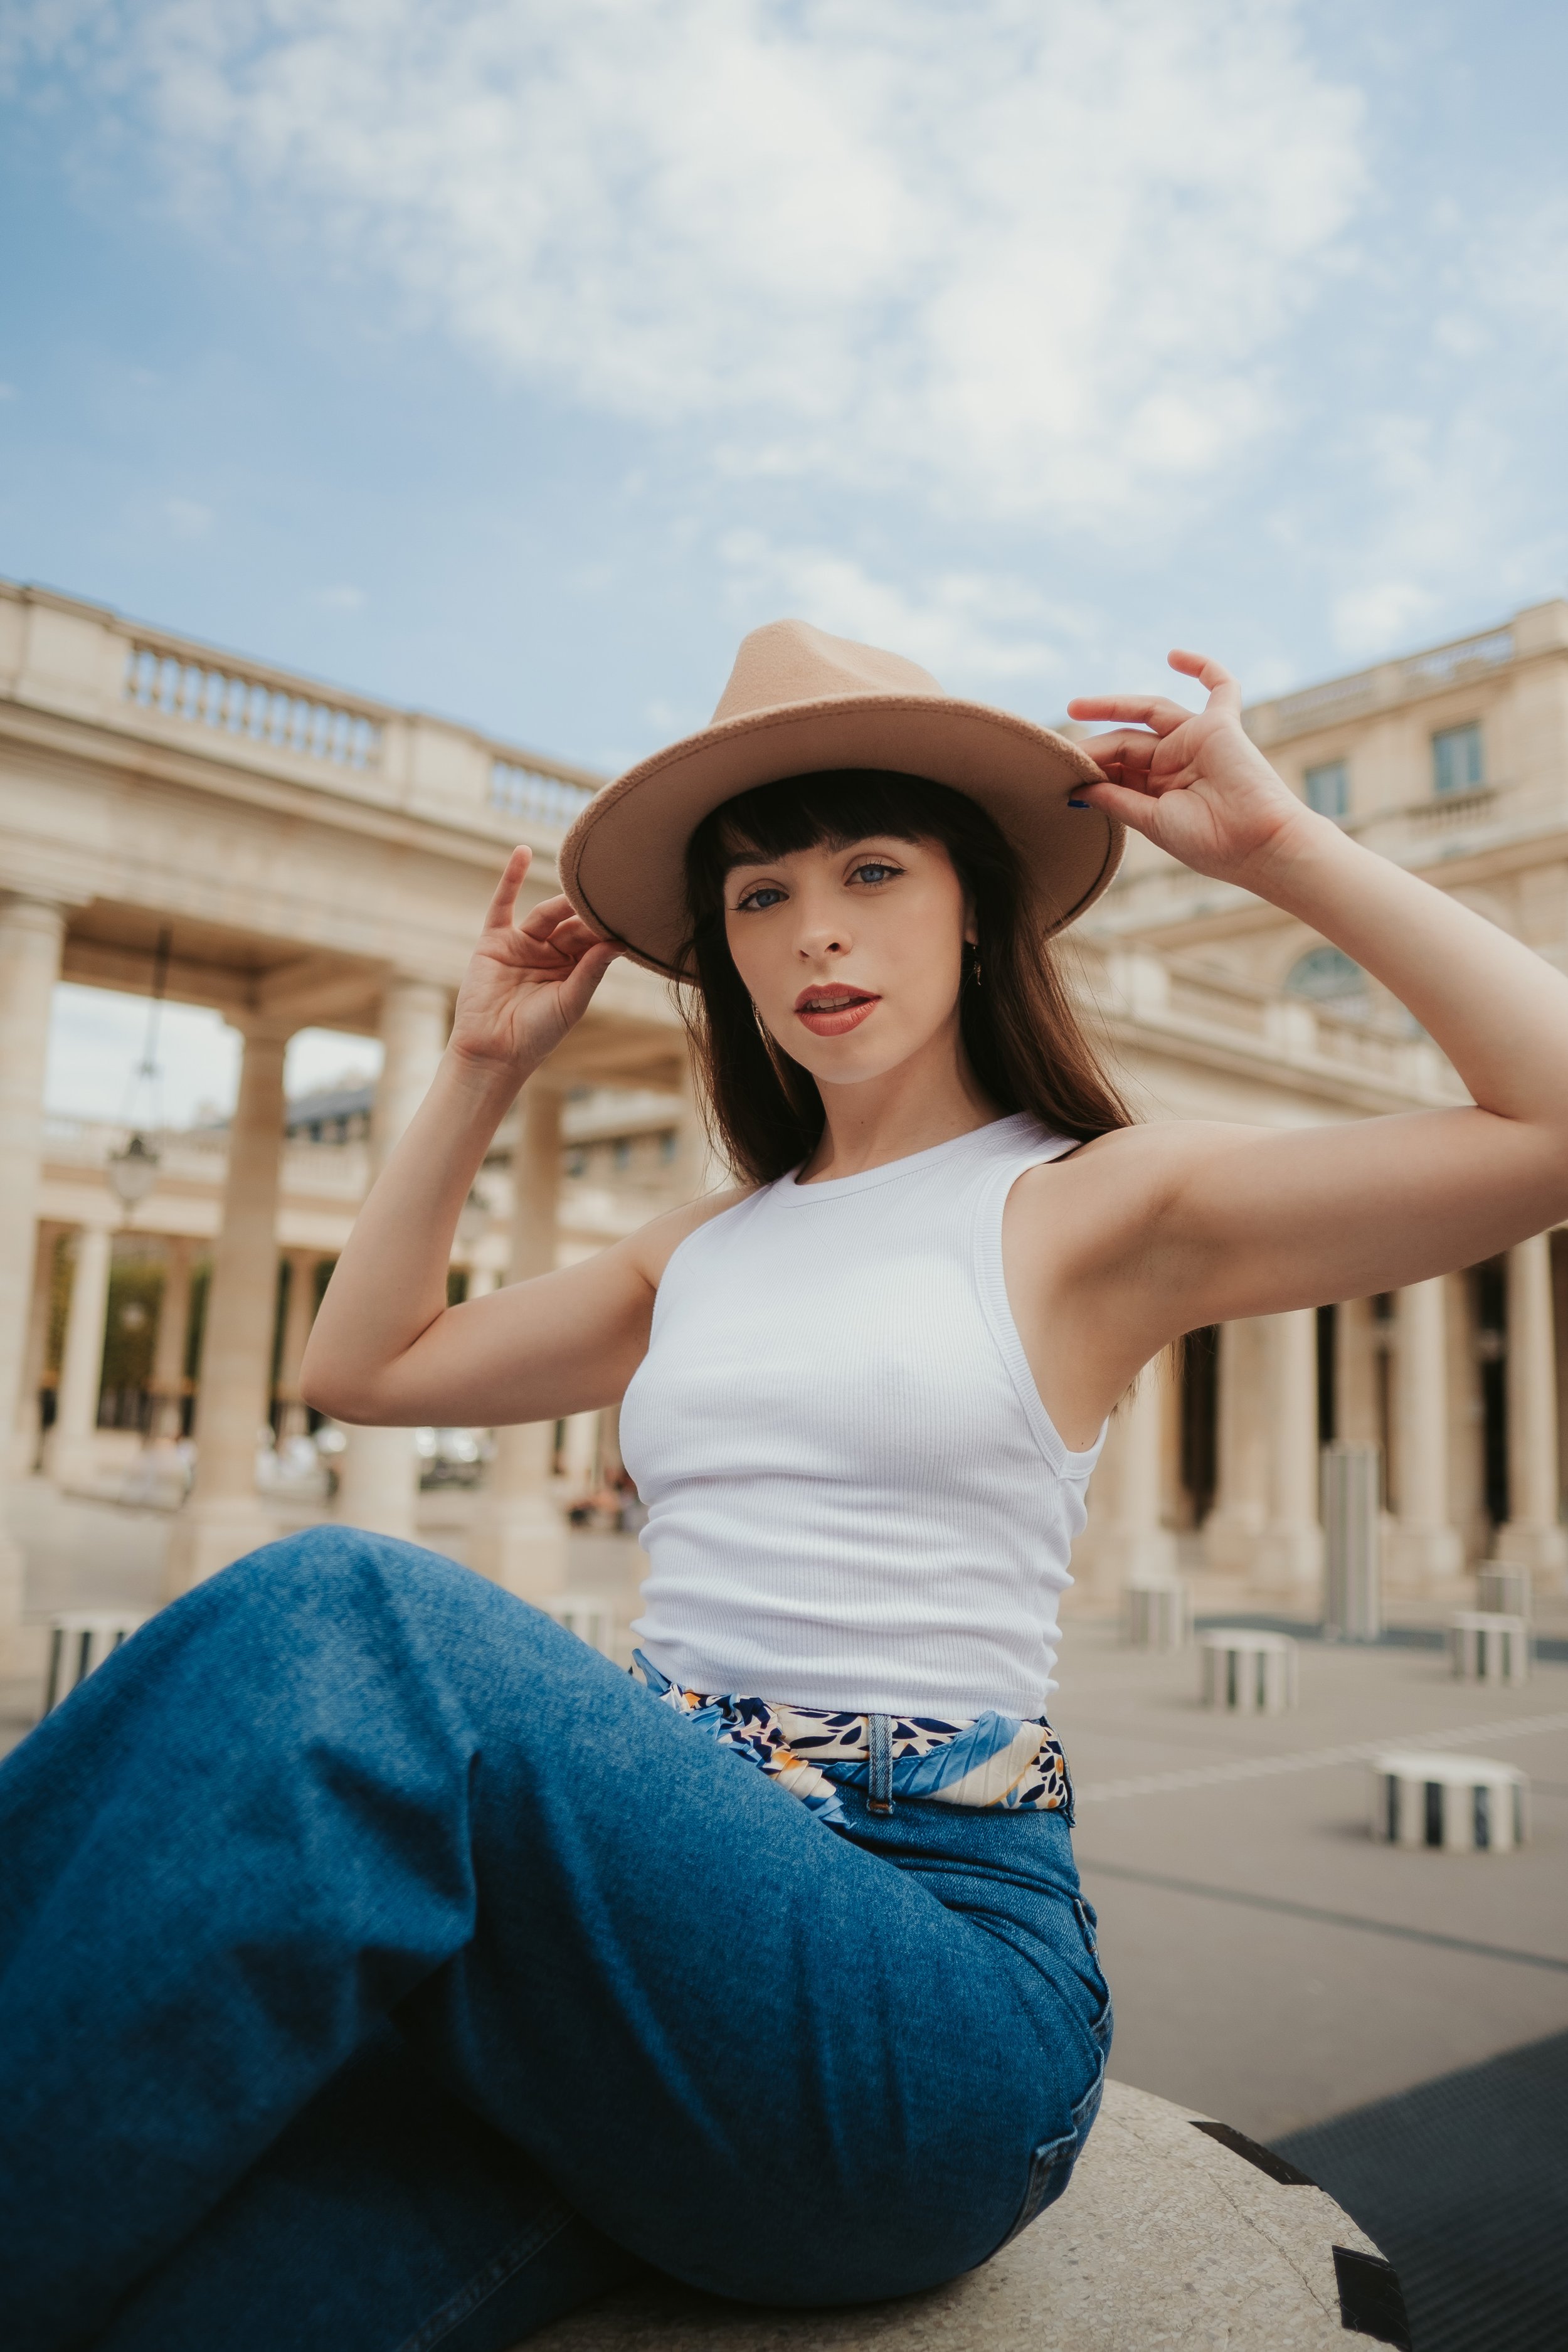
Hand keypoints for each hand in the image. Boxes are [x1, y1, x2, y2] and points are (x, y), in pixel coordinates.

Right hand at [449, 847, 619, 1075]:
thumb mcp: (571, 1002)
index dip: (607, 927)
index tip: (631, 910)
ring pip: (546, 914)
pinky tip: (522, 852)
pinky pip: (503, 904)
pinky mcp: (495, 941)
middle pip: (572, 924)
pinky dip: (510, 878)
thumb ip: (592, 970)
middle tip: (612, 890)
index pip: (593, 940)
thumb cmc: (537, 1035)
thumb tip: (619, 942)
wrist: (494, 1052)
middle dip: (588, 911)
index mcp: (573, 969)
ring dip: (563, 899)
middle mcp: (550, 953)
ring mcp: (522, 944)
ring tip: (584, 880)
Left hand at [1067, 652, 1311, 887]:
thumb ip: (1117, 799)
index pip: (1118, 767)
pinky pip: (1219, 687)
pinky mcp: (1221, 726)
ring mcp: (1197, 740)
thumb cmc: (1210, 843)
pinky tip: (1174, 655)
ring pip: (1151, 711)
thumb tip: (1078, 786)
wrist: (1259, 845)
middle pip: (1127, 741)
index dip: (1090, 767)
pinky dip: (1202, 667)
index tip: (1060, 773)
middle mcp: (1176, 762)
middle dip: (1094, 745)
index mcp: (1159, 790)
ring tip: (1076, 707)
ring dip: (1114, 704)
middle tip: (1060, 747)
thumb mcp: (1151, 820)